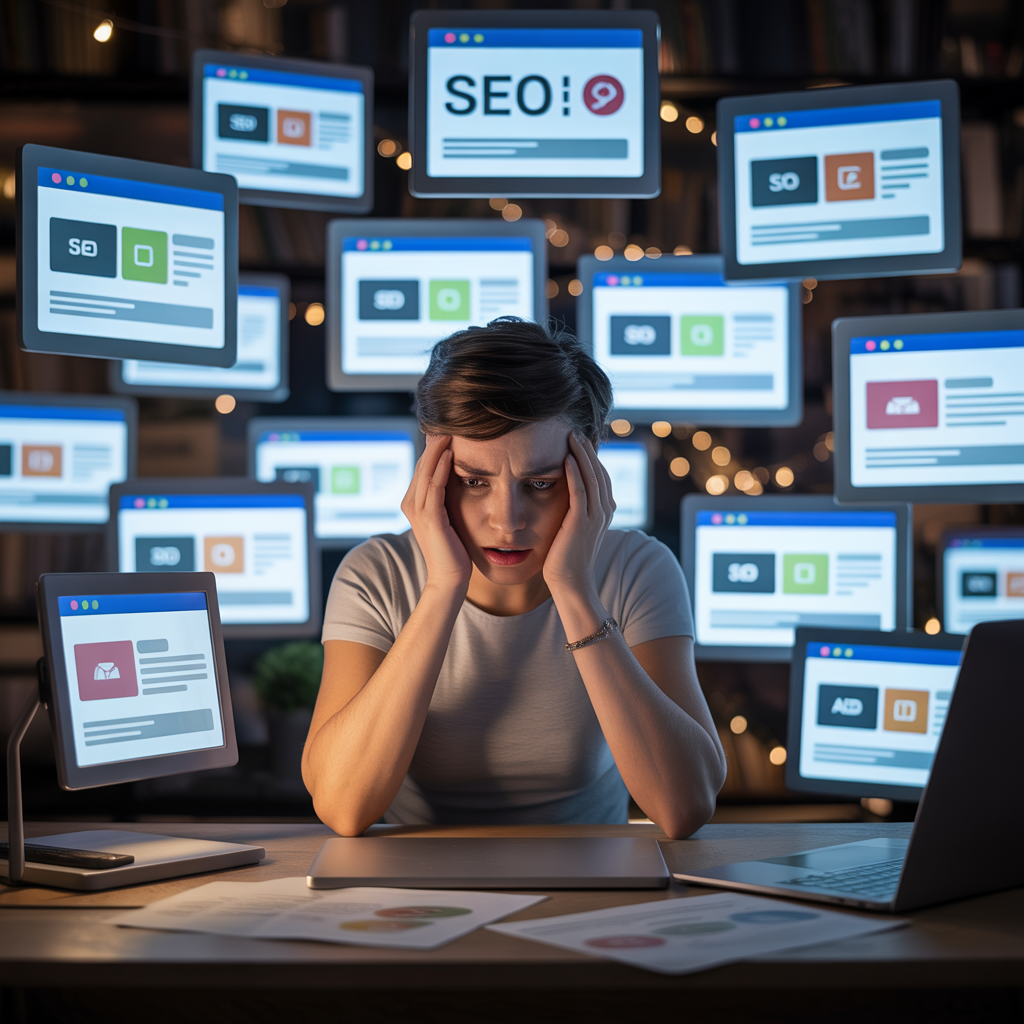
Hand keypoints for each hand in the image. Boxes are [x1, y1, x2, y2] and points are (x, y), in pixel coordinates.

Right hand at [401, 434, 472, 594]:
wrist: (451, 579)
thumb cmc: (455, 550)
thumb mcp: (450, 517)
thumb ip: (448, 498)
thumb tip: (462, 477)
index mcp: (414, 502)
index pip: (424, 465)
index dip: (435, 445)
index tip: (451, 425)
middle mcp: (411, 503)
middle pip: (423, 463)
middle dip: (435, 441)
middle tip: (448, 417)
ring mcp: (418, 511)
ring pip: (426, 470)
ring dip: (438, 448)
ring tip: (449, 428)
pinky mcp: (430, 518)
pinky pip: (434, 486)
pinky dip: (442, 467)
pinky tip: (451, 452)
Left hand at [542, 434, 614, 599]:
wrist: (570, 584)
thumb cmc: (566, 559)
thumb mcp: (573, 529)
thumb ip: (574, 510)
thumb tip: (564, 494)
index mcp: (604, 511)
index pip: (601, 475)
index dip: (590, 457)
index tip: (577, 440)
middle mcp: (604, 511)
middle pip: (599, 471)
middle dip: (587, 450)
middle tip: (574, 430)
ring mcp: (595, 517)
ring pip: (592, 477)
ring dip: (582, 455)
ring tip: (571, 437)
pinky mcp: (581, 523)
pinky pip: (581, 492)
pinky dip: (575, 473)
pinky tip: (567, 458)